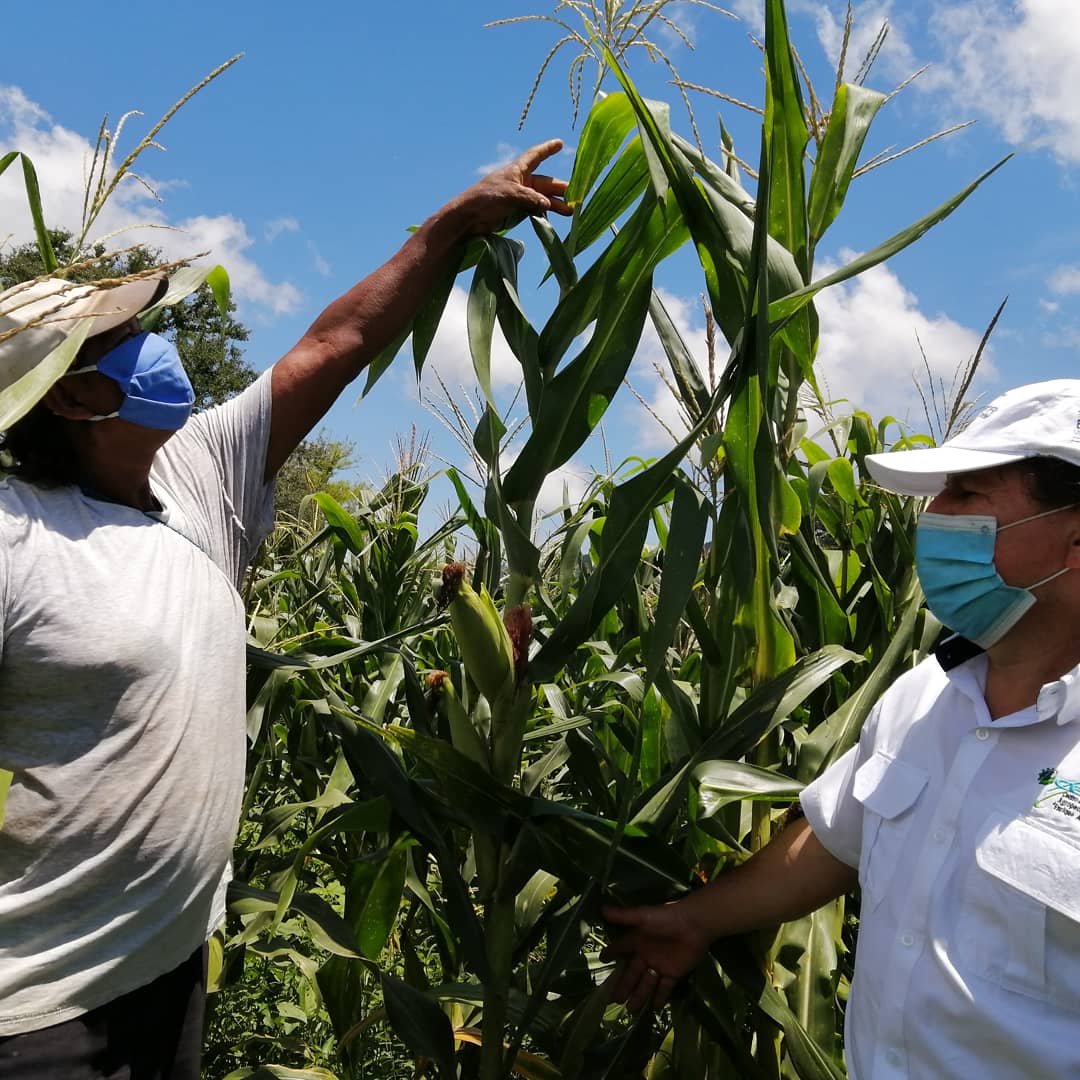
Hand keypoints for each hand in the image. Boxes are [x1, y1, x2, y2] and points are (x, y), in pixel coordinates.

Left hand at [448, 139, 572, 236]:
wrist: (469, 217)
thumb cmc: (486, 198)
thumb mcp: (510, 195)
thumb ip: (530, 199)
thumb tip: (547, 205)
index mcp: (518, 170)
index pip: (536, 156)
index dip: (547, 149)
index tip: (560, 143)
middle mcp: (521, 182)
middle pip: (546, 183)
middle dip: (561, 189)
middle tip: (577, 196)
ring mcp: (520, 198)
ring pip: (543, 199)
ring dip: (556, 204)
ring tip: (570, 211)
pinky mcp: (517, 211)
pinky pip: (536, 211)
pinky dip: (546, 214)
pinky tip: (555, 218)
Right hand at [601, 900, 712, 1011]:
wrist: (694, 925)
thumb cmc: (666, 918)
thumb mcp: (642, 916)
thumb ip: (623, 916)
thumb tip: (601, 908)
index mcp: (638, 941)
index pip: (621, 949)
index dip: (612, 953)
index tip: (602, 960)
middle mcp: (646, 955)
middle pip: (632, 973)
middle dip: (624, 986)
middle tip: (614, 1001)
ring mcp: (660, 965)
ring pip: (646, 983)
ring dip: (639, 995)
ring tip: (630, 1009)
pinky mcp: (674, 973)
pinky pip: (665, 987)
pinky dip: (661, 996)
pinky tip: (655, 1007)